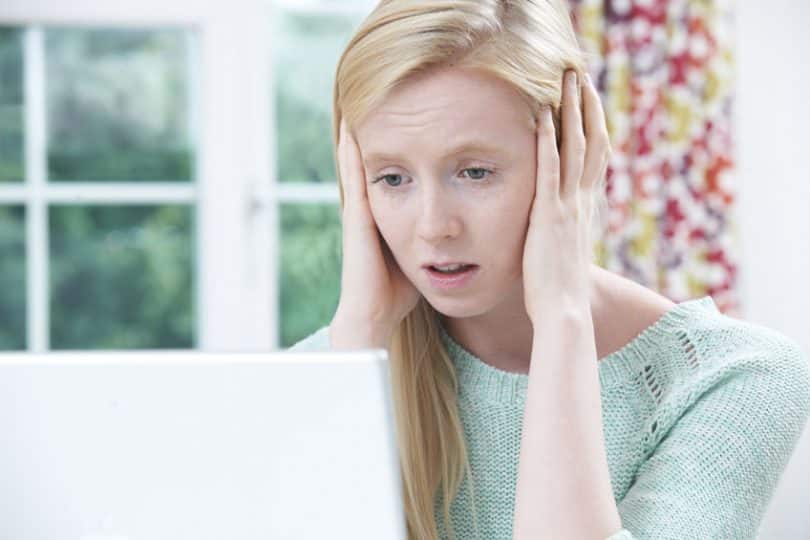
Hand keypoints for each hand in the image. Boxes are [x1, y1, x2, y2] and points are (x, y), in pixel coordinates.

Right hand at [330, 119, 421, 347]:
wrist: (375, 313)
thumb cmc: (399, 293)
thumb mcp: (425, 259)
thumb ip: (439, 243)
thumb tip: (466, 236)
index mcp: (392, 216)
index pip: (398, 173)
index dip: (404, 147)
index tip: (416, 121)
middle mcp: (373, 208)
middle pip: (380, 161)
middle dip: (384, 133)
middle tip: (386, 100)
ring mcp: (362, 210)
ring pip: (362, 162)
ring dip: (361, 135)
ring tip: (364, 102)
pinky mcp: (356, 215)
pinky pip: (353, 175)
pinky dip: (349, 152)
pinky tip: (350, 130)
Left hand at [522, 70, 609, 323]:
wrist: (564, 313)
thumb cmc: (558, 291)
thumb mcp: (562, 253)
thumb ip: (561, 233)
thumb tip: (555, 228)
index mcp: (583, 210)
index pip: (593, 159)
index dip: (594, 128)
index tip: (589, 102)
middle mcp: (581, 203)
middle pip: (591, 144)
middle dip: (587, 108)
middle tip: (581, 77)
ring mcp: (567, 208)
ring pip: (575, 149)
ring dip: (571, 113)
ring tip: (568, 81)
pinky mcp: (549, 217)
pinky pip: (549, 172)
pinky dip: (546, 143)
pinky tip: (542, 117)